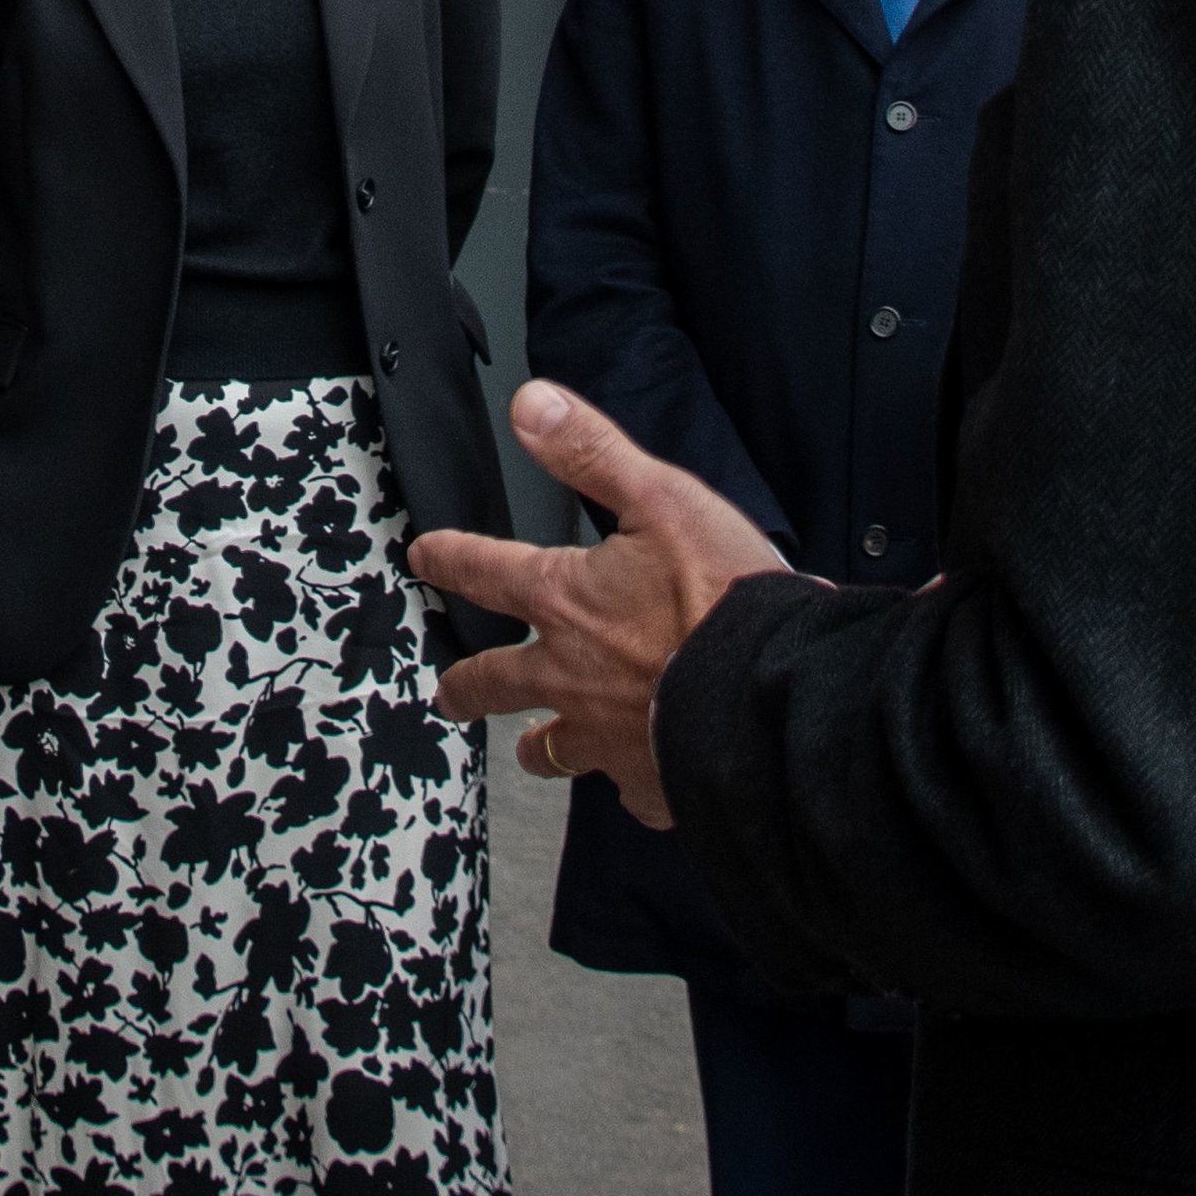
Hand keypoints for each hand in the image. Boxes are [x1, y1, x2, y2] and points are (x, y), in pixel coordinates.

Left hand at [415, 384, 788, 828]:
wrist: (770, 695)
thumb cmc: (723, 597)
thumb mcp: (661, 499)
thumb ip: (591, 452)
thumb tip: (530, 406)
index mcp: (565, 601)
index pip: (486, 572)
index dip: (450, 559)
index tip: (426, 557)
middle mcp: (568, 675)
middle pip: (494, 682)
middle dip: (466, 684)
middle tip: (450, 691)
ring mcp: (604, 735)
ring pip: (551, 748)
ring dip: (539, 744)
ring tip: (535, 746)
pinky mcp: (648, 782)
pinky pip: (626, 789)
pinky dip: (629, 781)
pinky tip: (637, 779)